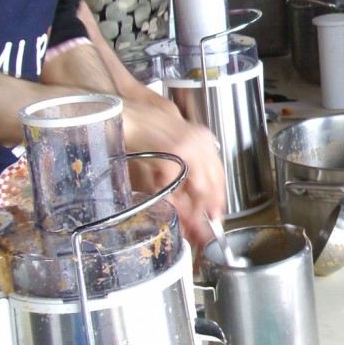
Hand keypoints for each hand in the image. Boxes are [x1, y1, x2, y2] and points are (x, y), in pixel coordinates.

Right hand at [121, 99, 226, 249]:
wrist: (124, 114)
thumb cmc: (142, 131)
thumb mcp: (169, 154)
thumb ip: (180, 178)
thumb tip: (188, 208)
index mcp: (203, 140)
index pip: (219, 175)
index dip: (218, 199)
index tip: (216, 216)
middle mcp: (201, 141)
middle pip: (212, 183)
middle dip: (206, 210)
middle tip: (202, 230)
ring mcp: (189, 144)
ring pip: (198, 186)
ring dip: (192, 209)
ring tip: (188, 227)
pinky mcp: (172, 149)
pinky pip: (176, 182)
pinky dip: (172, 199)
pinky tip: (171, 209)